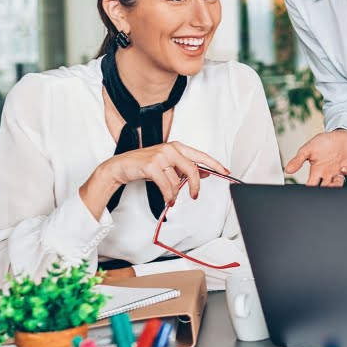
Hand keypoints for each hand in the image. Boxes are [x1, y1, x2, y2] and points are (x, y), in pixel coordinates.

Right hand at [80, 141, 228, 219]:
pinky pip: (167, 185)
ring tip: (171, 197)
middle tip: (194, 195)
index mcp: (177, 147)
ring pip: (177, 180)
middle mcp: (171, 149)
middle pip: (193, 169)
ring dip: (175, 193)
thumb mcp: (168, 165)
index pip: (201, 155)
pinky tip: (168, 199)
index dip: (214, 164)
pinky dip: (169, 195)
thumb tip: (205, 173)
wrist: (121, 166)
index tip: (225, 171)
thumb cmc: (145, 165)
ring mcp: (161, 156)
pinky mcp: (151, 165)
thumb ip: (185, 168)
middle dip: (195, 186)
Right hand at [283, 129, 346, 186]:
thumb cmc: (322, 142)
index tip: (307, 189)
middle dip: (323, 190)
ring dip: (335, 186)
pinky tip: (342, 169)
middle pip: (325, 188)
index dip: (309, 189)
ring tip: (332, 183)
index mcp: (316, 171)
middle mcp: (327, 173)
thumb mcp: (307, 149)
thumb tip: (287, 170)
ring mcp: (338, 171)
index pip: (311, 184)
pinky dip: (346, 173)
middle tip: (322, 188)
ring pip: (337, 184)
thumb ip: (298, 160)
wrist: (338, 135)